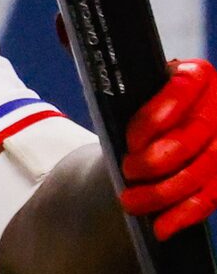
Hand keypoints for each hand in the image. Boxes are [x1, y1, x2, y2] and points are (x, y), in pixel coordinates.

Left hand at [122, 59, 216, 238]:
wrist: (156, 131)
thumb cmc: (141, 106)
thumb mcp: (127, 87)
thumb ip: (112, 78)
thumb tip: (71, 45)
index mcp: (195, 75)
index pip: (184, 87)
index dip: (158, 115)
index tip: (131, 139)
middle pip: (196, 135)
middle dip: (158, 160)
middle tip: (128, 172)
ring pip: (205, 170)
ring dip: (165, 192)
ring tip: (131, 202)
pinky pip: (212, 197)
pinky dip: (185, 214)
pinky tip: (162, 228)